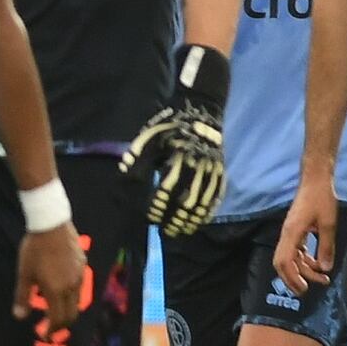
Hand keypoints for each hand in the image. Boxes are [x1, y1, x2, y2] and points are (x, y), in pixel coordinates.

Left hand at [17, 221, 91, 320]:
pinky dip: (70, 295)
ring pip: (76, 301)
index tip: (44, 335)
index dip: (51, 330)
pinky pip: (79, 286)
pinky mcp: (83, 265)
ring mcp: (79, 276)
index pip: (58, 319)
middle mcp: (72, 286)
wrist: (51, 224)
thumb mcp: (24, 274)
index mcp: (56, 290)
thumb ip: (22, 296)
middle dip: (61, 324)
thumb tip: (19, 316)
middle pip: (71, 314)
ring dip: (66, 310)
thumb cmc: (34, 250)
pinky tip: (60, 288)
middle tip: (50, 327)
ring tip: (54, 309)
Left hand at [130, 45, 234, 237]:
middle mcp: (196, 165)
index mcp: (177, 156)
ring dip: (191, 219)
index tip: (151, 218)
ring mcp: (211, 169)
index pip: (167, 188)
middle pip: (187, 199)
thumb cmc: (170, 127)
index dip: (159, 206)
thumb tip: (126, 175)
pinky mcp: (220, 170)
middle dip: (175, 219)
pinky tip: (200, 221)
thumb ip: (138, 157)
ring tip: (181, 231)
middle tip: (166, 232)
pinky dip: (208, 210)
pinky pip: (216, 195)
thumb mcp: (150, 137)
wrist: (201, 113)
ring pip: (203, 200)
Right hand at [274, 179, 336, 296]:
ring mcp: (289, 233)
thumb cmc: (321, 198)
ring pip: (290, 259)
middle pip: (282, 263)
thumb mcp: (329, 224)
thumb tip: (325, 269)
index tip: (305, 288)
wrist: (315, 180)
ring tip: (321, 279)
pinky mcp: (295, 231)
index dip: (292, 278)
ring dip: (302, 271)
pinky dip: (304, 261)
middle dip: (292, 279)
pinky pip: (295, 251)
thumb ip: (326, 247)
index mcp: (292, 233)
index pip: (285, 261)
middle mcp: (287, 235)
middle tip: (308, 290)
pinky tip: (317, 265)